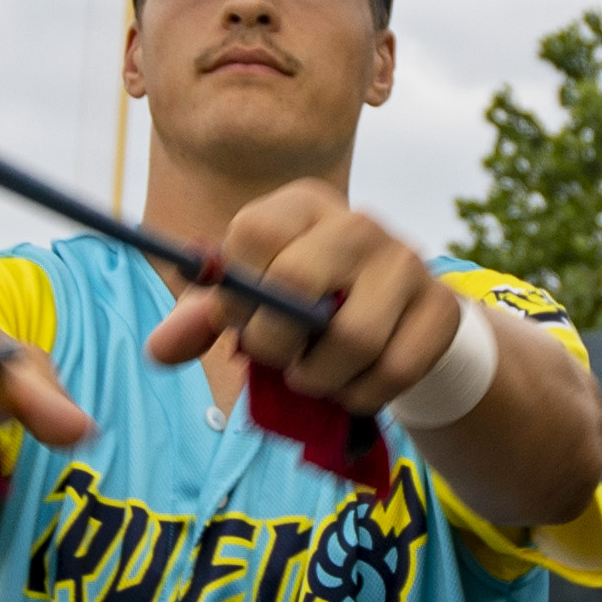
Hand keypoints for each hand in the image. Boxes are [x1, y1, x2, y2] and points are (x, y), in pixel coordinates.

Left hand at [144, 180, 459, 412]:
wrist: (398, 322)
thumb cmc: (310, 307)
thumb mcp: (252, 304)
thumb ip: (202, 321)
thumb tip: (159, 349)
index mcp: (302, 205)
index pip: (252, 232)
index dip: (237, 292)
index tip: (242, 320)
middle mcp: (357, 222)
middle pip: (296, 282)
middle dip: (273, 342)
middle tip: (278, 360)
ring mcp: (407, 261)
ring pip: (351, 338)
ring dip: (320, 378)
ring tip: (314, 377)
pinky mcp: (441, 307)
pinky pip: (395, 369)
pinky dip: (362, 395)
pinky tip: (353, 387)